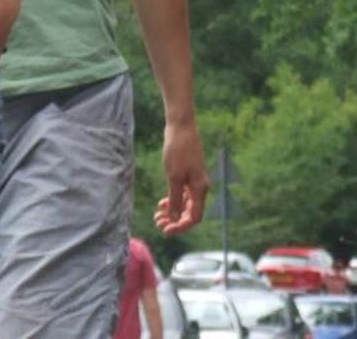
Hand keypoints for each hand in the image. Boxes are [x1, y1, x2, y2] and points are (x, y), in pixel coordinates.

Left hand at [155, 119, 208, 234]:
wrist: (180, 127)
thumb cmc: (178, 151)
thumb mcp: (174, 177)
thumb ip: (175, 199)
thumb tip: (174, 218)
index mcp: (200, 189)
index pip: (194, 218)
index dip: (181, 227)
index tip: (165, 230)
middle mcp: (200, 187)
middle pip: (190, 213)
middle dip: (174, 221)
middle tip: (157, 223)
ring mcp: (194, 180)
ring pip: (185, 205)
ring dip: (172, 212)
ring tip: (157, 215)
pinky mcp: (188, 174)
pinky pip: (183, 194)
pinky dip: (173, 201)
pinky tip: (162, 203)